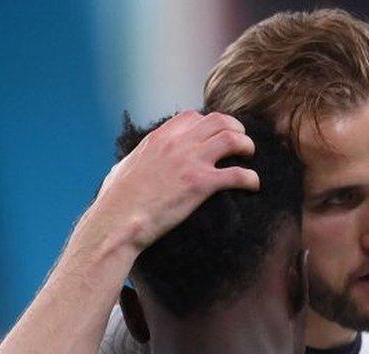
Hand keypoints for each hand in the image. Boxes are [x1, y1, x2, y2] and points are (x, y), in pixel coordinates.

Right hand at [82, 111, 259, 253]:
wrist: (117, 222)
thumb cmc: (115, 202)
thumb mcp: (123, 167)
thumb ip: (136, 159)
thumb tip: (132, 162)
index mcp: (159, 138)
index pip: (192, 116)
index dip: (210, 123)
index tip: (216, 136)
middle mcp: (177, 143)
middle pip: (218, 121)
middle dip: (235, 129)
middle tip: (241, 144)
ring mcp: (190, 161)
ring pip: (232, 139)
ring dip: (246, 146)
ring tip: (249, 158)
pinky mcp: (201, 184)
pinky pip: (237, 174)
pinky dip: (251, 178)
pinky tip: (253, 185)